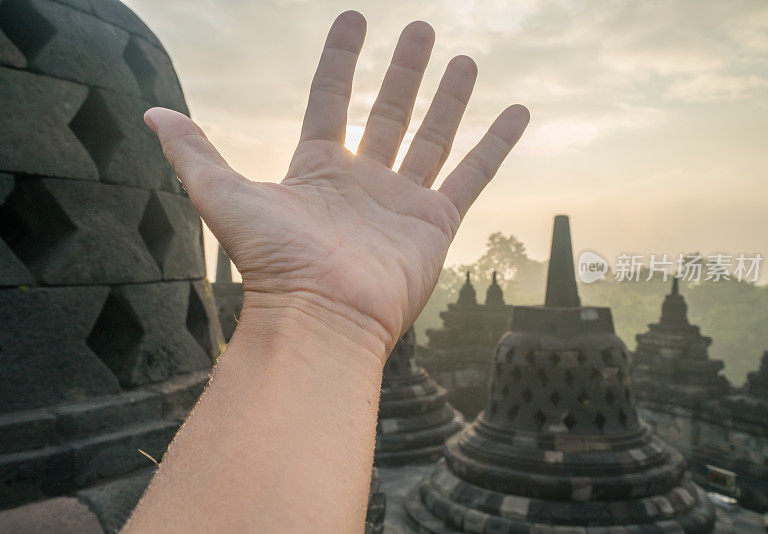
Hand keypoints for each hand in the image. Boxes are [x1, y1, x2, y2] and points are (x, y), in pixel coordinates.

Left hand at [144, 11, 528, 357]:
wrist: (321, 318)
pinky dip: (496, 144)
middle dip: (403, 71)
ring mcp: (401, 202)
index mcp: (317, 170)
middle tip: (420, 31)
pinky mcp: (436, 224)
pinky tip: (516, 111)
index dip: (340, 60)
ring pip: (432, 137)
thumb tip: (153, 116)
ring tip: (463, 59)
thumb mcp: (225, 197)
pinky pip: (473, 175)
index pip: (331, 99)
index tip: (353, 18)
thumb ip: (196, 154)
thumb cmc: (273, 263)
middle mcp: (362, 182)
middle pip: (388, 112)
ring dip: (448, 98)